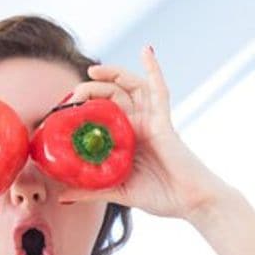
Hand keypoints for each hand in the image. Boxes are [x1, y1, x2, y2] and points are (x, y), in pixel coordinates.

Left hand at [62, 45, 229, 219]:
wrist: (192, 203)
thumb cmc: (163, 197)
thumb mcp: (119, 191)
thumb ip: (92, 190)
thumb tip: (62, 196)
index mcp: (127, 139)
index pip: (102, 113)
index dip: (83, 106)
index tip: (62, 109)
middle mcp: (138, 125)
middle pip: (112, 95)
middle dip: (90, 90)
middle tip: (72, 96)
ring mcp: (152, 120)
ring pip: (131, 87)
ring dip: (113, 74)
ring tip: (93, 71)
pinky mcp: (164, 121)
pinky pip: (159, 90)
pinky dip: (154, 69)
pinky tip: (146, 50)